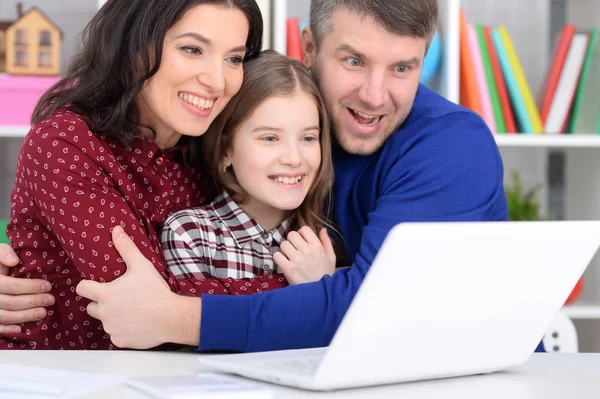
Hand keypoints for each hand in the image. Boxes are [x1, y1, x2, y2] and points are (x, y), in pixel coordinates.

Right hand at [0, 244, 54, 333]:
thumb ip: (5, 253)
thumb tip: (14, 261)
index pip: (11, 286)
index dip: (30, 287)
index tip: (48, 286)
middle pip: (10, 302)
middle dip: (33, 301)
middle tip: (51, 300)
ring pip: (5, 316)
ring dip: (25, 316)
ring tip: (43, 313)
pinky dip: (7, 330)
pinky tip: (21, 330)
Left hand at [76, 226, 199, 348]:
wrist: (171, 317)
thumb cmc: (155, 291)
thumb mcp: (141, 266)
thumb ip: (126, 248)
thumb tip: (116, 230)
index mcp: (106, 294)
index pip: (82, 289)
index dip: (87, 286)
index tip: (94, 285)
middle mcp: (104, 313)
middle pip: (91, 307)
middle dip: (101, 303)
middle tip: (119, 298)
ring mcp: (111, 328)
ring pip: (105, 321)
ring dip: (113, 317)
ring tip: (132, 310)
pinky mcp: (120, 341)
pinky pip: (116, 335)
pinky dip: (124, 330)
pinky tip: (137, 323)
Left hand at [274, 227, 335, 284]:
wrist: (321, 294)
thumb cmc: (326, 274)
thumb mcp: (331, 257)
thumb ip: (326, 242)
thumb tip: (323, 229)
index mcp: (317, 247)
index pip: (304, 229)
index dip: (301, 233)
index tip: (302, 241)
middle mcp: (307, 251)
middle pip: (291, 235)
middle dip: (291, 240)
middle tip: (294, 248)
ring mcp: (297, 260)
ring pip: (283, 244)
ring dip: (285, 249)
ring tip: (289, 256)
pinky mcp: (288, 269)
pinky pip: (277, 255)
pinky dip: (278, 258)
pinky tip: (284, 262)